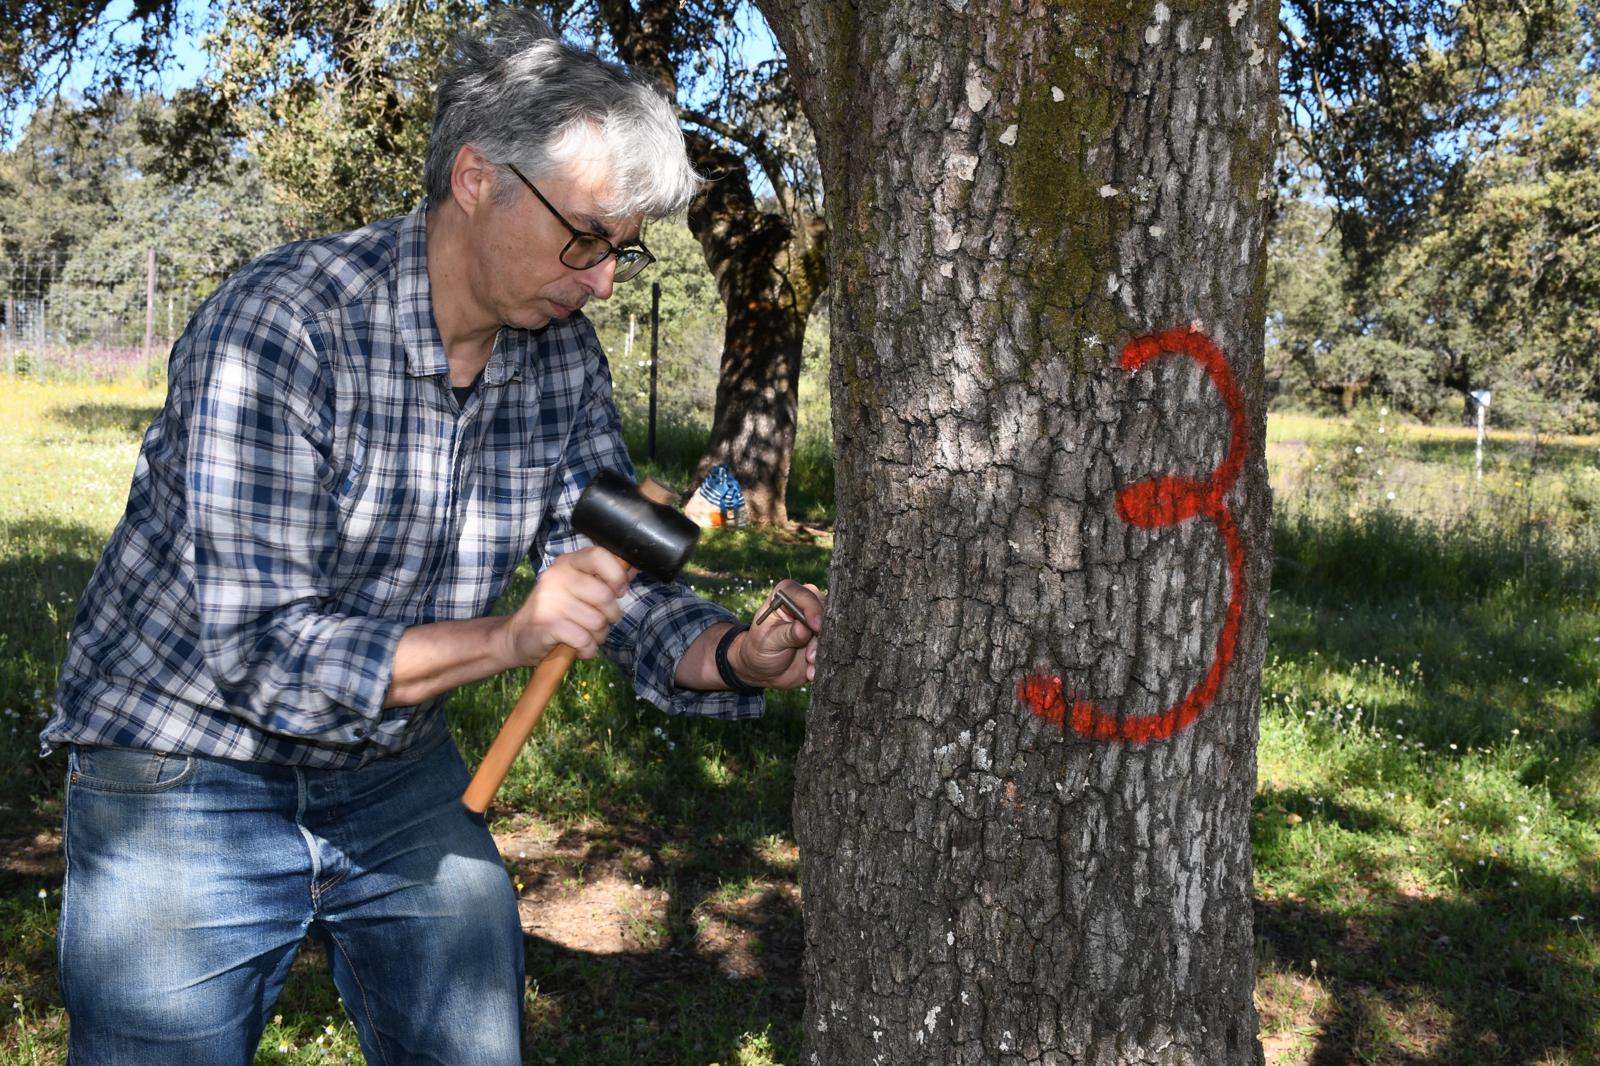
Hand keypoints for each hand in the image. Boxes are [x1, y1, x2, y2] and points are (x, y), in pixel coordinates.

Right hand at [502, 547, 630, 664]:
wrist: (517, 637)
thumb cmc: (555, 612)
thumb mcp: (577, 589)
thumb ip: (604, 579)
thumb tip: (632, 568)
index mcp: (567, 563)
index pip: (599, 555)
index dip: (616, 575)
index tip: (619, 590)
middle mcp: (557, 577)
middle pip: (605, 595)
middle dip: (610, 616)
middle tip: (596, 622)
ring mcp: (550, 600)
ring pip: (598, 622)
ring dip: (597, 636)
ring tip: (583, 635)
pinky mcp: (547, 624)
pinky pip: (585, 640)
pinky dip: (586, 649)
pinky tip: (575, 646)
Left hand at [732, 580, 824, 688]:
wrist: (764, 669)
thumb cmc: (760, 648)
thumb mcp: (768, 641)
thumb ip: (786, 634)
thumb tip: (803, 629)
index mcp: (786, 595)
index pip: (804, 595)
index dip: (812, 609)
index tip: (815, 627)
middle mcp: (805, 604)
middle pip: (825, 610)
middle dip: (821, 633)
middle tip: (810, 655)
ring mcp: (817, 622)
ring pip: (832, 630)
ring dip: (822, 649)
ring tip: (809, 663)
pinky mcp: (824, 639)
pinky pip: (833, 647)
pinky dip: (824, 660)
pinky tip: (811, 672)